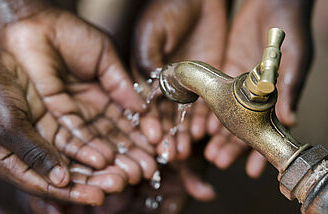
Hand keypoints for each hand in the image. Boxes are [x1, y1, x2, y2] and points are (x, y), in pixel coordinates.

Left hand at [0, 6, 158, 185]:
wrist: (36, 24)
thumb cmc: (71, 33)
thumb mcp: (105, 55)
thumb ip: (121, 83)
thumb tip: (143, 108)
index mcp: (103, 93)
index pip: (125, 120)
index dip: (141, 136)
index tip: (157, 150)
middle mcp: (88, 108)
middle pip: (111, 136)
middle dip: (130, 153)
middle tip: (147, 170)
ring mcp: (70, 113)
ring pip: (94, 140)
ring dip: (111, 159)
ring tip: (130, 174)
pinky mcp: (51, 115)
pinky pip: (71, 135)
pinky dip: (86, 149)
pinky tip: (103, 162)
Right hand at [134, 0, 227, 161]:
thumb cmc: (169, 9)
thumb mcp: (152, 30)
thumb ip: (147, 56)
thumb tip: (144, 84)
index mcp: (148, 74)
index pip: (146, 103)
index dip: (149, 121)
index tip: (154, 137)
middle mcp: (167, 84)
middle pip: (166, 115)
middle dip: (168, 135)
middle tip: (172, 153)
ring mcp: (188, 85)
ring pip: (186, 116)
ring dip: (185, 134)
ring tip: (186, 150)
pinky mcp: (208, 82)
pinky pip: (207, 106)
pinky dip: (205, 121)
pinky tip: (204, 134)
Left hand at [205, 0, 313, 177]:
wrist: (272, 1)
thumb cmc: (290, 29)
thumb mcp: (294, 59)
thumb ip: (289, 87)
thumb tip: (291, 119)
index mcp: (275, 96)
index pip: (267, 129)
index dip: (259, 150)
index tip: (250, 170)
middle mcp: (256, 94)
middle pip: (242, 128)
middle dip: (231, 147)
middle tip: (218, 161)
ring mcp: (240, 84)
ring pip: (226, 116)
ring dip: (217, 135)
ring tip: (207, 151)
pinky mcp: (226, 70)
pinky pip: (213, 95)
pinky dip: (207, 112)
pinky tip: (200, 126)